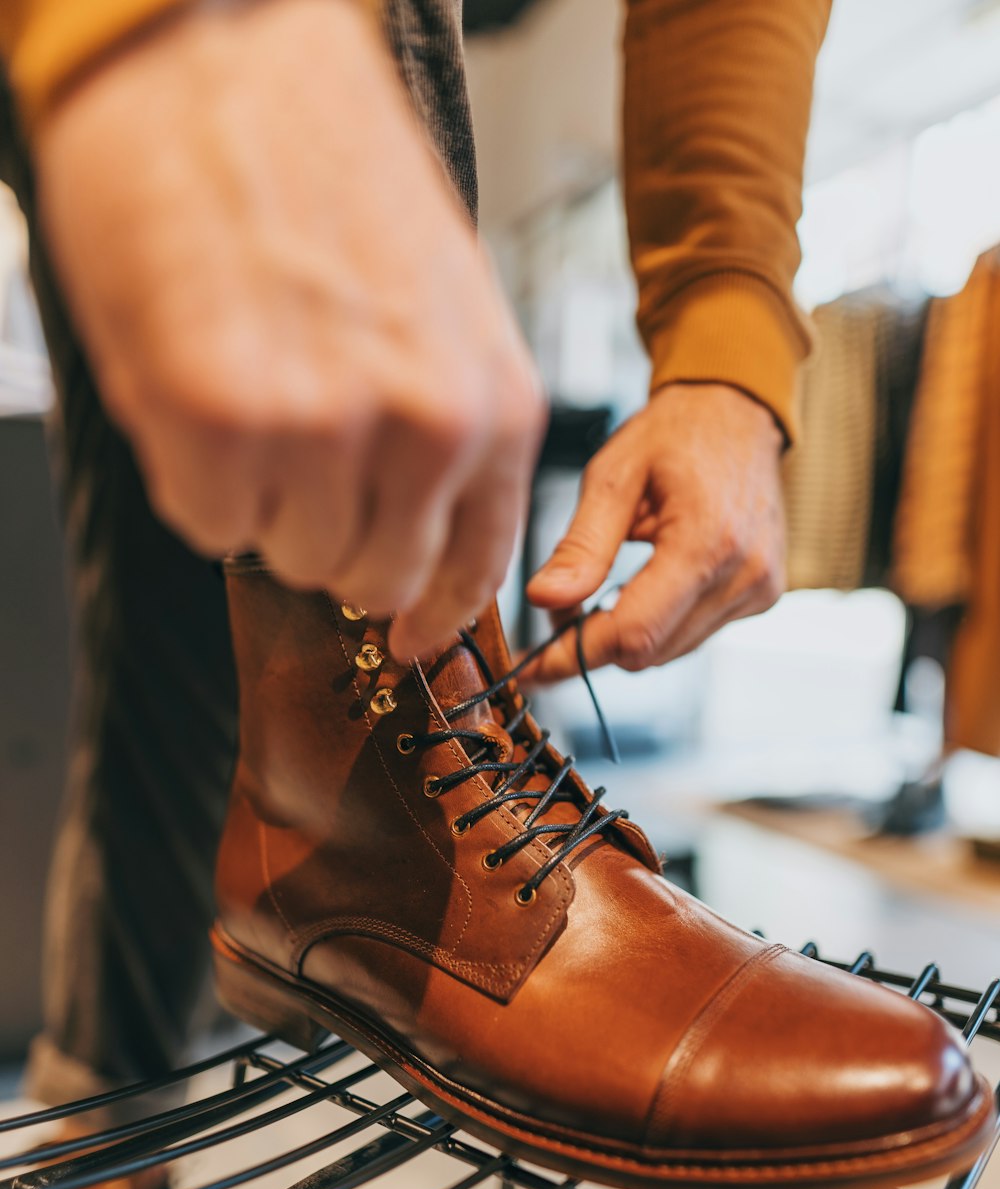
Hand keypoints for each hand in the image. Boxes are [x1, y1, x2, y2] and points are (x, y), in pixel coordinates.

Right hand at [34, 0, 544, 659]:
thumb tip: (398, 535)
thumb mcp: (437, 309)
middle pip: (372, 580)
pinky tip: (198, 380)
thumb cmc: (323, 171)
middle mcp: (428, 430)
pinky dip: (192, 475)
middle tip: (290, 453)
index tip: (406, 640)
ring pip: (287, 556)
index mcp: (496, 403)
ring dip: (258, 498)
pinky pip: (206, 521)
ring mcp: (325, 432)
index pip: (475, 566)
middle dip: (327, 538)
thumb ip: (439, 433)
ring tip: (245, 384)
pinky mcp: (220, 423)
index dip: (431, 614)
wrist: (220, 53)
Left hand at [520, 384, 784, 681]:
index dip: (577, 654)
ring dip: (625, 636)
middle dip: (594, 643)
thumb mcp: (613, 476)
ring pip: (670, 651)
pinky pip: (694, 634)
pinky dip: (657, 623)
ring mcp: (759, 588)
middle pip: (649, 651)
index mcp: (707, 541)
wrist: (737, 413)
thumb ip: (580, 545)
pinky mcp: (762, 595)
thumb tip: (544, 600)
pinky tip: (643, 586)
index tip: (532, 665)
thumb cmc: (675, 434)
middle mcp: (743, 574)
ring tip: (601, 592)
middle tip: (561, 609)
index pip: (634, 633)